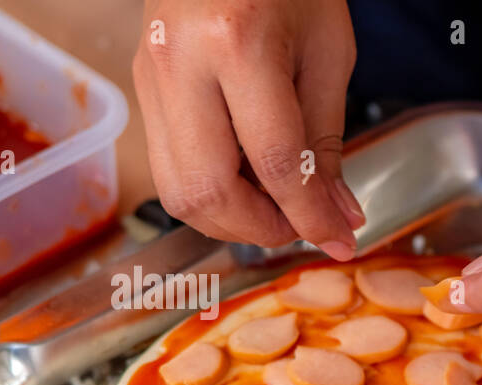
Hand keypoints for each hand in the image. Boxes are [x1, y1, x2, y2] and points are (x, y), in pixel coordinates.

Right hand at [133, 0, 362, 256]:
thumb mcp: (328, 54)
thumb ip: (328, 142)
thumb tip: (338, 215)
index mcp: (237, 44)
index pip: (275, 164)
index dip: (312, 217)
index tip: (341, 242)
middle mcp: (180, 63)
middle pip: (208, 192)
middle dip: (262, 229)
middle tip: (302, 224)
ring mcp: (149, 75)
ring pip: (178, 192)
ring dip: (232, 219)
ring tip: (277, 205)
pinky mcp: (140, 85)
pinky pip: (170, 167)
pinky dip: (213, 192)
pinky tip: (248, 180)